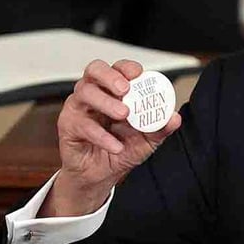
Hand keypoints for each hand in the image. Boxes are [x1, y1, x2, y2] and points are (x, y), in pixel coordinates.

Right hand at [39, 59, 181, 216]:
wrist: (101, 175)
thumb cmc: (122, 148)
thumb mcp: (148, 139)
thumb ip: (160, 127)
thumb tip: (175, 118)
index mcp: (114, 90)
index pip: (118, 68)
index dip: (127, 67)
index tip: (139, 74)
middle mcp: (95, 93)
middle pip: (95, 70)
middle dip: (110, 76)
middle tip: (126, 89)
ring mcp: (79, 107)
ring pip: (85, 92)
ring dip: (105, 101)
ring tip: (123, 114)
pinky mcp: (68, 125)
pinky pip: (82, 124)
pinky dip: (101, 135)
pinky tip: (115, 145)